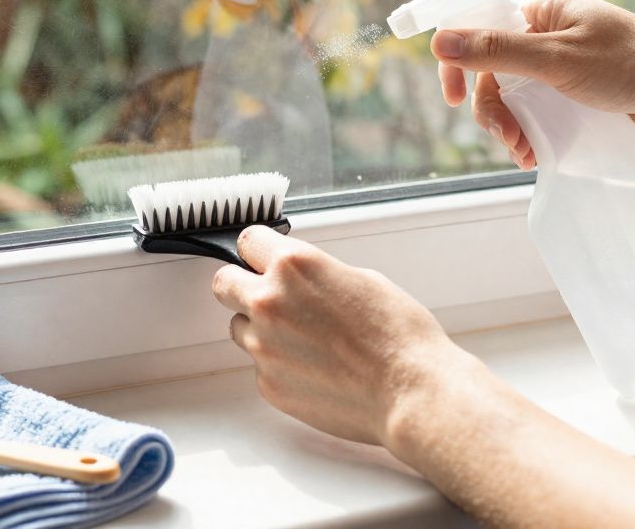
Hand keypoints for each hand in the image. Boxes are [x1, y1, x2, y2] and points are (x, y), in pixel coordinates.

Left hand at [213, 225, 470, 445]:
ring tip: (305, 341)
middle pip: (224, 284)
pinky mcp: (268, 384)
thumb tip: (299, 281)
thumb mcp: (360, 279)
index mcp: (294, 267)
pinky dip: (280, 365)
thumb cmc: (398, 335)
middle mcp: (269, 302)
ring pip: (240, 328)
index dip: (259, 251)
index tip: (263, 259)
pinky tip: (316, 369)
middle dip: (241, 286)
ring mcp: (264, 346)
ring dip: (261, 329)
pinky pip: (260, 366)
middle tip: (267, 297)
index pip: (247, 241)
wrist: (411, 392)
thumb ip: (315, 276)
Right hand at [430, 0, 634, 167]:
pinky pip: (539, 110)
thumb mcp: (556, 59)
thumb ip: (496, 51)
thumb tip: (439, 41)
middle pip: (494, 71)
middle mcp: (550, 32)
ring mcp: (564, 63)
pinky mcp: (578, 91)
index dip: (459, 62)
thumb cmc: (633, 65)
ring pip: (515, 96)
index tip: (453, 99)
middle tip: (507, 136)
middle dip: (494, 109)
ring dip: (512, 126)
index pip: (479, 27)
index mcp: (543, 9)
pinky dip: (532, 132)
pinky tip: (537, 152)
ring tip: (526, 150)